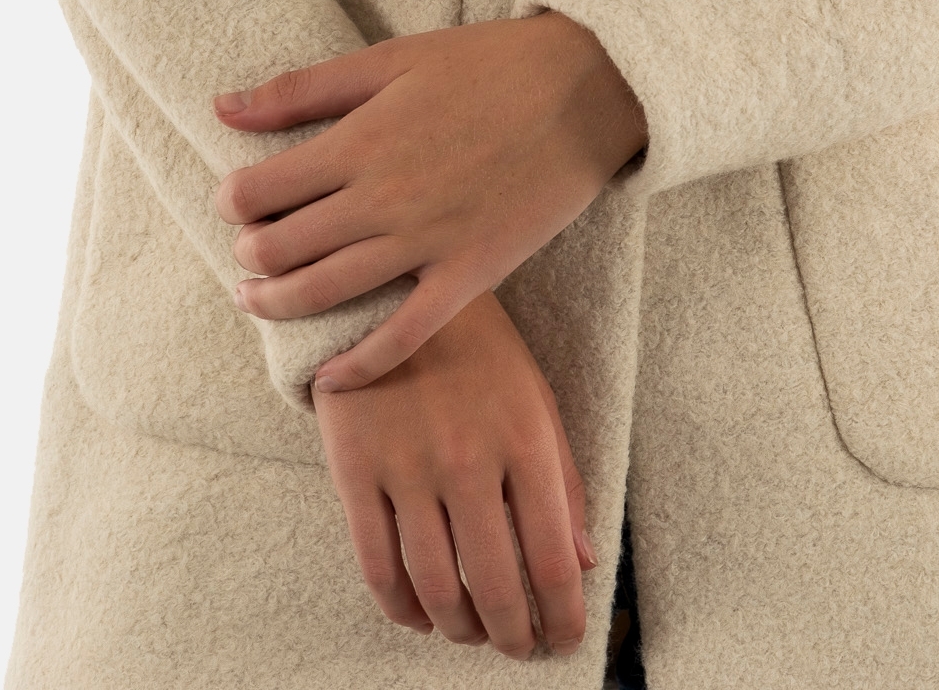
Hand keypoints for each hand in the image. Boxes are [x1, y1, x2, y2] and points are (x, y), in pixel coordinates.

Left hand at [213, 10, 646, 387]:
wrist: (584, 88)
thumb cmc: (488, 64)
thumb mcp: (391, 59)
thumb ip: (304, 88)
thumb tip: (222, 105)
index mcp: (360, 139)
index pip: (259, 190)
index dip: (230, 201)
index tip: (233, 199)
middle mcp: (383, 198)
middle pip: (282, 247)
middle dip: (248, 255)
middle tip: (245, 251)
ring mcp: (427, 242)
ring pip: (327, 293)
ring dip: (278, 304)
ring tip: (258, 299)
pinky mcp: (471, 273)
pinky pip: (403, 335)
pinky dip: (358, 364)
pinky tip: (328, 377)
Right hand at [315, 288, 597, 658]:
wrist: (391, 290)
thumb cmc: (478, 351)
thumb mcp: (535, 399)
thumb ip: (564, 481)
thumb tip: (582, 564)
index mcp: (525, 440)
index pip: (553, 560)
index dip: (561, 618)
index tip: (563, 640)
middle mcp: (469, 459)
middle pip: (494, 587)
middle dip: (512, 636)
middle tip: (518, 648)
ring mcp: (408, 467)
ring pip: (435, 588)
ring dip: (458, 629)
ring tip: (471, 632)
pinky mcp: (356, 470)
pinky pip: (378, 567)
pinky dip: (402, 609)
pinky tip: (420, 614)